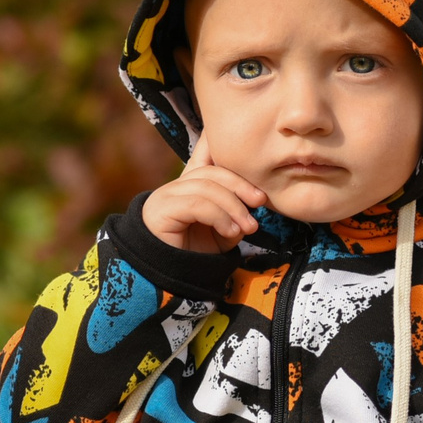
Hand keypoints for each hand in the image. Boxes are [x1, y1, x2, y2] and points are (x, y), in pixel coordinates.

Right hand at [141, 138, 265, 252]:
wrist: (169, 280)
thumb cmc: (196, 255)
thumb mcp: (223, 233)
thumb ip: (235, 216)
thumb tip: (250, 209)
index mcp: (191, 187)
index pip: (205, 156)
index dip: (218, 144)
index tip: (236, 143)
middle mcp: (177, 186)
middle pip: (212, 171)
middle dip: (240, 184)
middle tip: (260, 202)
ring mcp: (167, 195)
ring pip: (207, 187)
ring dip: (233, 206)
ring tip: (248, 227)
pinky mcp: (162, 209)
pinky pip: (197, 204)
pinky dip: (220, 216)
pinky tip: (231, 231)